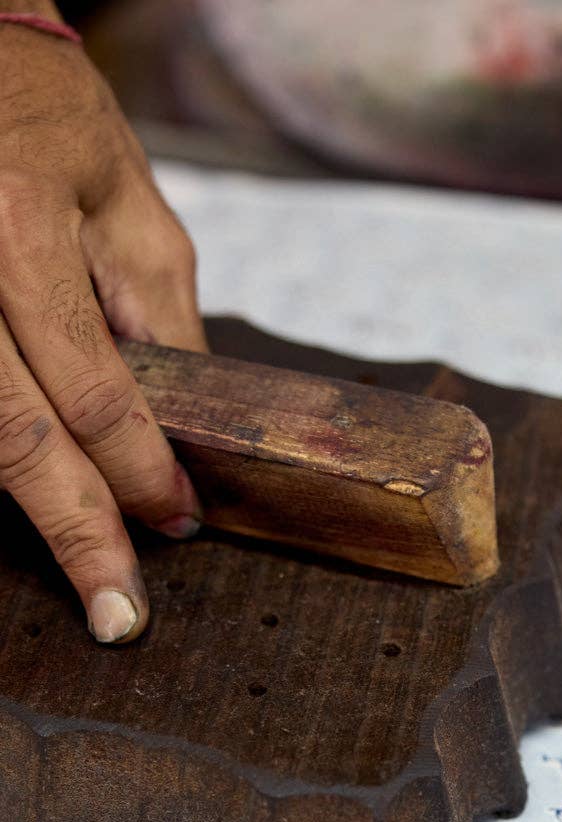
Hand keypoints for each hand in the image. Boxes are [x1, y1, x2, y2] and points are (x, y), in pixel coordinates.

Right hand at [0, 10, 204, 642]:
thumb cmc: (36, 113)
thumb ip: (158, 310)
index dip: (138, 464)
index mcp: (16, 221)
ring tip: (83, 574)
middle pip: (12, 433)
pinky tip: (35, 506)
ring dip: (28, 510)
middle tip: (119, 614)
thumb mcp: (124, 197)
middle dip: (74, 529)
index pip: (89, 382)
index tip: (178, 519)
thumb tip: (189, 419)